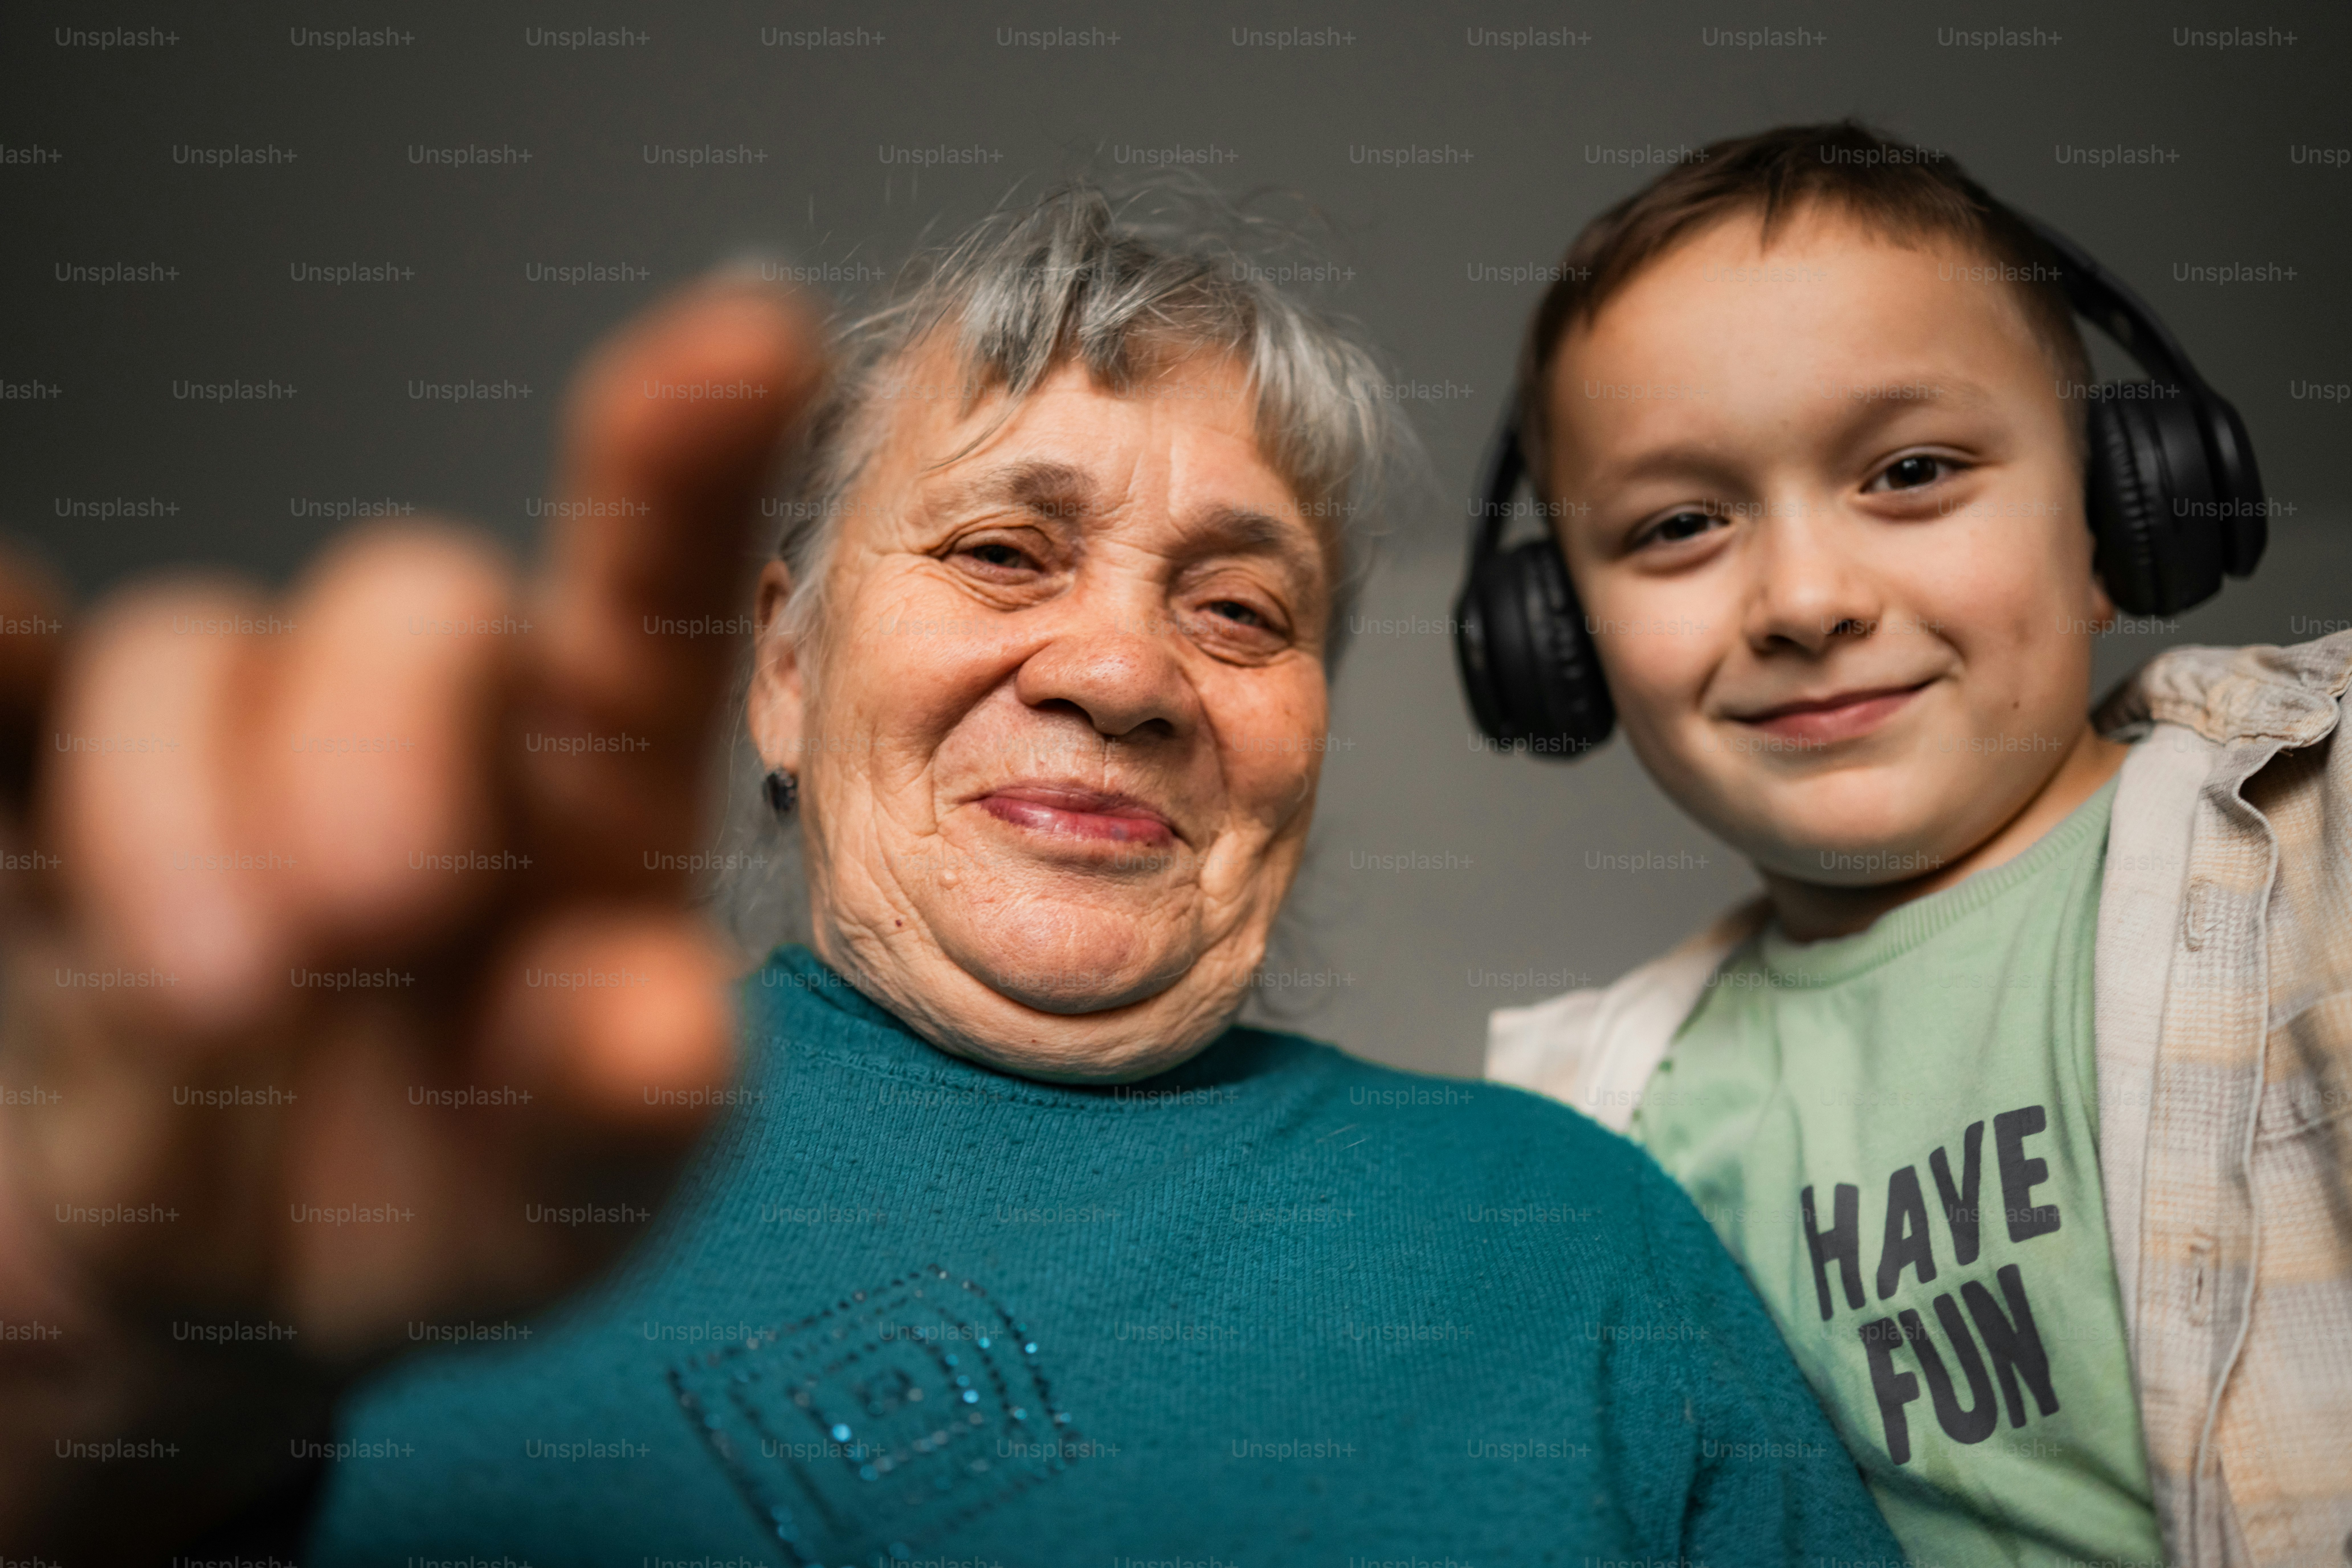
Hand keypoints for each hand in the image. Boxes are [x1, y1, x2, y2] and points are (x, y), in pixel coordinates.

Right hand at [0, 276, 823, 1551]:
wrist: (209, 1303)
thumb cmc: (427, 1217)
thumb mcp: (556, 1206)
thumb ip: (626, 1122)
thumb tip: (658, 1025)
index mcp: (582, 819)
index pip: (652, 605)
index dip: (693, 465)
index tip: (751, 336)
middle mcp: (416, 748)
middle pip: (416, 606)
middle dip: (383, 725)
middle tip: (374, 916)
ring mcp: (208, 763)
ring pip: (191, 650)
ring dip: (184, 812)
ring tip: (218, 1017)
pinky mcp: (26, 802)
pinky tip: (0, 633)